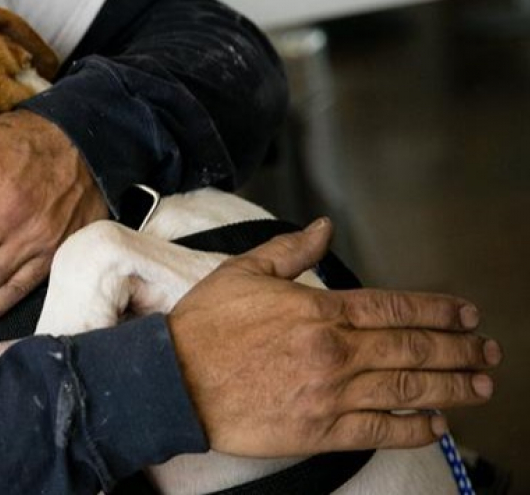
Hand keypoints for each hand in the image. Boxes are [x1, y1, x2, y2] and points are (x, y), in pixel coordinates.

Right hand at [169, 218, 500, 456]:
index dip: (439, 311)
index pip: (396, 308)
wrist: (172, 381)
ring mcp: (331, 394)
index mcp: (319, 310)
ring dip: (452, 388)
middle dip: (459, 349)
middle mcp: (334, 352)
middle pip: (414, 349)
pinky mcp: (319, 431)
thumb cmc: (202, 327)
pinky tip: (435, 425)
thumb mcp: (242, 273)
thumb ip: (289, 251)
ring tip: (479, 385)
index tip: (466, 314)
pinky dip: (413, 428)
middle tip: (487, 351)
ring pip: (407, 389)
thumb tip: (323, 229)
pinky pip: (379, 430)